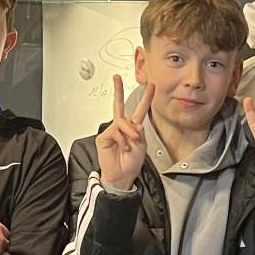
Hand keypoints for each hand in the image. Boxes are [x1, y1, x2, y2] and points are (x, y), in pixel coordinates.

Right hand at [97, 74, 149, 190]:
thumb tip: (132, 123)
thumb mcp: (142, 146)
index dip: (146, 98)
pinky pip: (115, 131)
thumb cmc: (131, 163)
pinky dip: (122, 140)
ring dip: (129, 133)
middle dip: (118, 91)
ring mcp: (112, 132)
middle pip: (119, 105)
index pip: (140, 110)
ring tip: (131, 144)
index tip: (151, 86)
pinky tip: (123, 147)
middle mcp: (122, 128)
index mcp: (133, 128)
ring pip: (121, 122)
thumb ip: (139, 132)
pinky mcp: (104, 137)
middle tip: (116, 78)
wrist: (122, 176)